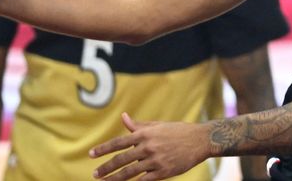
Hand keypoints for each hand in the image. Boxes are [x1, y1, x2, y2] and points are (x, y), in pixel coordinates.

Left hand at [90, 113, 210, 180]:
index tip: (91, 154)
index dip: (103, 149)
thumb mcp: (158, 126)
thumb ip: (139, 125)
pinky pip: (144, 180)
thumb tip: (124, 117)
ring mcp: (155, 160)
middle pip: (121, 159)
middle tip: (95, 174)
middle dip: (106, 168)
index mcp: (144, 134)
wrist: (199, 140)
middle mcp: (148, 147)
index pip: (119, 142)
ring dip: (115, 179)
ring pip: (130, 172)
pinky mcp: (163, 172)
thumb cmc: (177, 131)